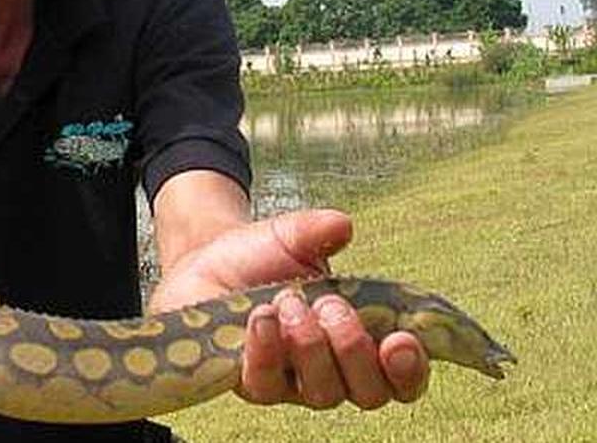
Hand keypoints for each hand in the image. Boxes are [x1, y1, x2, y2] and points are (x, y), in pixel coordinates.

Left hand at [149, 209, 429, 410]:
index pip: (402, 378)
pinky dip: (267, 349)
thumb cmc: (264, 256)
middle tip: (331, 305)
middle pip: (369, 392)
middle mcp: (335, 372)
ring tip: (289, 303)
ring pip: (323, 393)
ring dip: (312, 346)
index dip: (410, 368)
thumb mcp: (294, 237)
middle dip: (355, 348)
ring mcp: (294, 383)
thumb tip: (342, 226)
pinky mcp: (253, 382)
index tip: (401, 338)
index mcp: (363, 341)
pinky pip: (266, 382)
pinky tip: (262, 318)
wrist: (208, 264)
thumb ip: (319, 231)